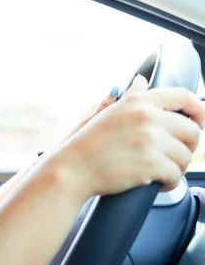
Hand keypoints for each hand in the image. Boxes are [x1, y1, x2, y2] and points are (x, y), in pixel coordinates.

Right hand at [55, 74, 204, 196]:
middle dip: (185, 148)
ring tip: (157, 172)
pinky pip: (177, 175)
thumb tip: (142, 81)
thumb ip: (128, 96)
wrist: (71, 169)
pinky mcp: (151, 163)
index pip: (183, 97)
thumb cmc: (85, 144)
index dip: (198, 111)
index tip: (198, 123)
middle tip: (169, 158)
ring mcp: (150, 139)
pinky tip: (154, 183)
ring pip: (186, 156)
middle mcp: (146, 116)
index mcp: (137, 102)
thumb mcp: (105, 112)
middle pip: (192, 131)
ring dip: (175, 168)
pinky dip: (168, 183)